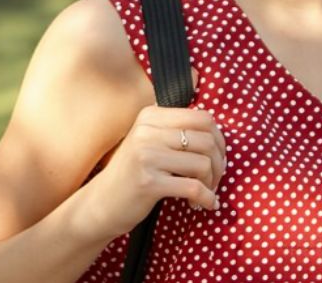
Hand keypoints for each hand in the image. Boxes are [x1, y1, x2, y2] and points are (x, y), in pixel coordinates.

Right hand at [81, 103, 226, 241]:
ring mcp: (146, 156)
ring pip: (203, 164)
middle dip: (219, 163)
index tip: (217, 158)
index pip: (202, 118)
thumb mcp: (149, 141)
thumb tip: (218, 131)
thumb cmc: (133, 173)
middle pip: (206, 141)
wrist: (102, 202)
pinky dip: (206, 199)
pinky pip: (194, 188)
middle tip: (214, 179)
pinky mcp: (149, 183)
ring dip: (212, 183)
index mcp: (150, 115)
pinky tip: (204, 205)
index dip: (219, 140)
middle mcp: (147, 131)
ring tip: (205, 192)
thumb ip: (175, 130)